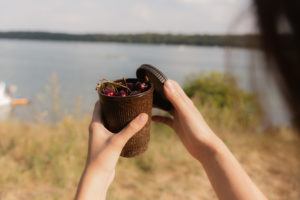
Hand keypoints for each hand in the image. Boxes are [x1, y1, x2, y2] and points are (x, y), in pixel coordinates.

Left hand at [75, 101, 147, 199]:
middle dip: (116, 106)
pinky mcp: (107, 144)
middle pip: (106, 112)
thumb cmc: (103, 157)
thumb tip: (145, 115)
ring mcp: (102, 137)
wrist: (98, 176)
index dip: (107, 97)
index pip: (99, 105)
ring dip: (119, 116)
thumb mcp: (118, 140)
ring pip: (111, 122)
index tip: (119, 91)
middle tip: (129, 100)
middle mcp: (97, 129)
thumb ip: (131, 128)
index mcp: (95, 124)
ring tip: (132, 111)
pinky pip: (114, 131)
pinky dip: (121, 126)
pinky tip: (131, 127)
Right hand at [153, 80, 266, 199]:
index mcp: (184, 101)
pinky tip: (150, 119)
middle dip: (158, 92)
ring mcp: (179, 117)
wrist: (204, 147)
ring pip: (166, 107)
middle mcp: (182, 107)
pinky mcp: (177, 126)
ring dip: (157, 104)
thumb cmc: (197, 129)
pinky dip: (158, 118)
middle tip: (143, 91)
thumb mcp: (185, 112)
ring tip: (144, 103)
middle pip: (168, 96)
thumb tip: (166, 83)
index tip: (150, 79)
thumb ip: (175, 98)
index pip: (173, 86)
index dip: (163, 81)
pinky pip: (166, 119)